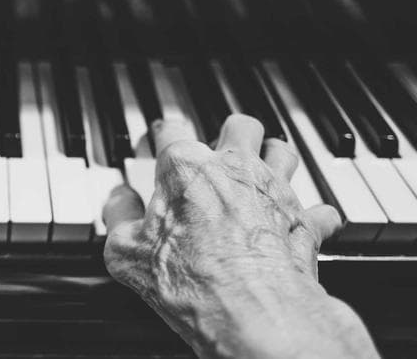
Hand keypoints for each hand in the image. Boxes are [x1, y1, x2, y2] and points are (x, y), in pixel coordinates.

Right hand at [103, 114, 378, 358]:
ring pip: (284, 150)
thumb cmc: (190, 280)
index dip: (160, 135)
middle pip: (240, 126)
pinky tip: (300, 223)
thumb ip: (118, 216)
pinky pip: (319, 208)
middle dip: (231, 134)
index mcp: (185, 168)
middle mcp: (234, 168)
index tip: (157, 142)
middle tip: (219, 151)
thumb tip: (118, 202)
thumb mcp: (126, 252)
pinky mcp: (304, 221)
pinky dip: (310, 215)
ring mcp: (274, 192)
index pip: (169, 129)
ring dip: (274, 159)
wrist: (251, 312)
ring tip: (261, 174)